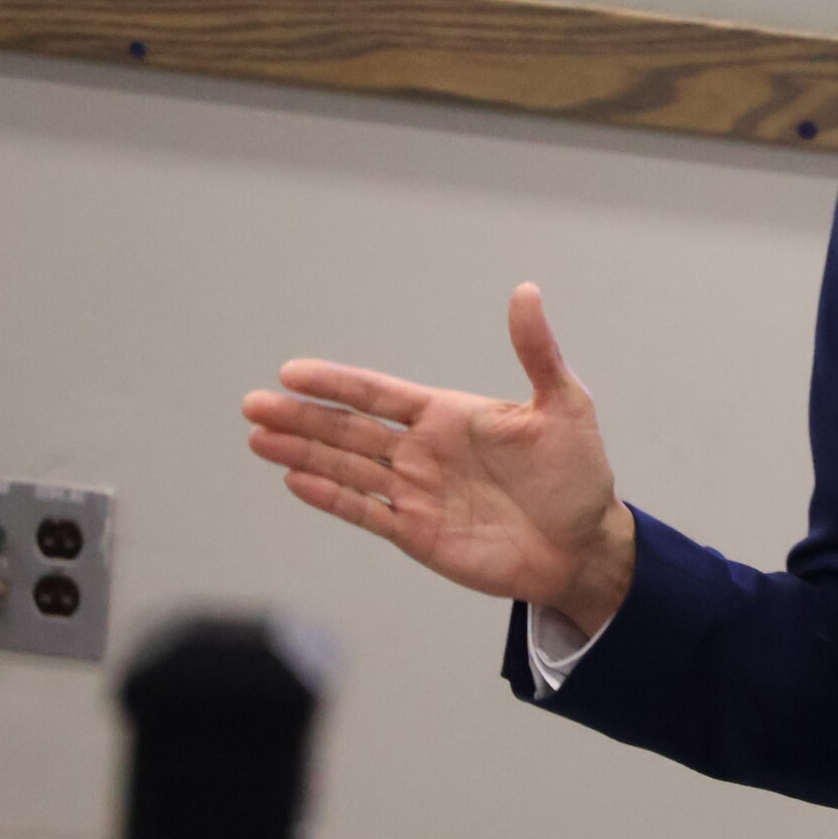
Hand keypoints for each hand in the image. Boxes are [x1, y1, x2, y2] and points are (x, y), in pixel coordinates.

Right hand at [240, 284, 635, 635]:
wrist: (586, 547)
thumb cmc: (578, 475)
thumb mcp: (564, 406)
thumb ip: (537, 352)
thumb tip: (526, 291)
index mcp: (449, 416)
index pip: (379, 394)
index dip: (337, 383)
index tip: (293, 371)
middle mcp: (423, 451)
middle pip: (349, 430)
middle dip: (301, 416)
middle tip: (251, 403)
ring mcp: (417, 493)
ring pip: (347, 469)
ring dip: (301, 453)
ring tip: (257, 438)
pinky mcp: (418, 533)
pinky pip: (365, 512)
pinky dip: (331, 498)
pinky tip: (295, 480)